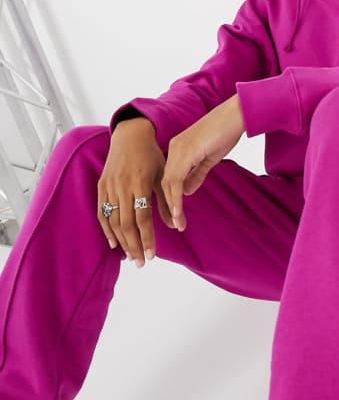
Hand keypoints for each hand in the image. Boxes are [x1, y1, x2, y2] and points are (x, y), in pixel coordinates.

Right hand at [97, 117, 175, 266]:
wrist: (130, 136)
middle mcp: (122, 187)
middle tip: (141, 263)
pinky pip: (102, 212)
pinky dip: (106, 229)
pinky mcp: (101, 186)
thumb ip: (167, 201)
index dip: (147, 238)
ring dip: (121, 242)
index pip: (143, 218)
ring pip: (113, 221)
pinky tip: (113, 242)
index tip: (152, 255)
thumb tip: (175, 226)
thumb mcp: (163, 175)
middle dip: (134, 246)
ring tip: (130, 257)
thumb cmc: (151, 155)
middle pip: (126, 224)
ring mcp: (110, 187)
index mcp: (140, 184)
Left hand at [161, 94, 244, 230]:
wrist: (237, 114)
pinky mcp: (186, 152)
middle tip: (175, 225)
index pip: (168, 177)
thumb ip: (197, 174)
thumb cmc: (227, 131)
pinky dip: (176, 198)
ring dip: (172, 206)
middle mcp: (174, 148)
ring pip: (167, 183)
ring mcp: (178, 149)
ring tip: (178, 224)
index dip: (170, 198)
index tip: (175, 217)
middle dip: (168, 206)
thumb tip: (187, 191)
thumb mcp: (210, 158)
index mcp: (178, 148)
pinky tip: (179, 211)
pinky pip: (176, 179)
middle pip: (164, 182)